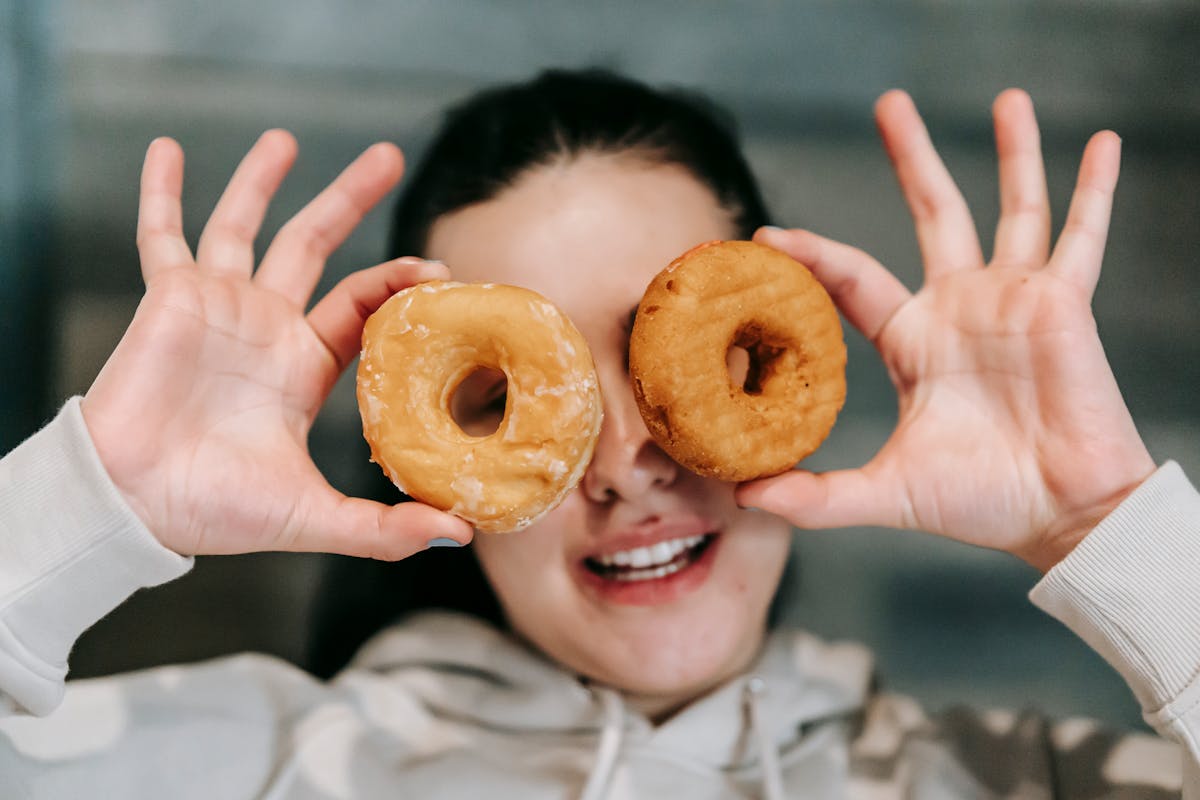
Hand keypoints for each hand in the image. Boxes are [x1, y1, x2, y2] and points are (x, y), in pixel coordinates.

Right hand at [81, 131, 473, 558]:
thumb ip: (383, 528)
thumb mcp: (313, 517)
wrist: (135, 504)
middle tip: (386, 156)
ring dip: (262, 180)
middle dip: (349, 199)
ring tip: (287, 137)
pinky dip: (162, 191)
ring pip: (245, 225)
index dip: (398, 282)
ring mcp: (217, 306)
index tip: (438, 265)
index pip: (361, 305)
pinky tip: (167, 149)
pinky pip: (162, 234)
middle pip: (314, 246)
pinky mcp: (169, 297)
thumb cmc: (215, 510)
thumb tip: (459, 534)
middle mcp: (265, 326)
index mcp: (304, 366)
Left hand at [736, 90, 1154, 571]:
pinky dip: (1094, 190)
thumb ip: (820, 496)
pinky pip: (1082, 236)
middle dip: (912, 160)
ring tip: (1009, 98)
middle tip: (890, 105)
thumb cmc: (980, 501)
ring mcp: (1013, 300)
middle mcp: (960, 308)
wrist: (1058, 516)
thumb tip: (746, 498)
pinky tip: (1101, 142)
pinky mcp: (1063, 304)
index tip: (766, 235)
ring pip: (1012, 208)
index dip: (811, 255)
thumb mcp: (888, 492)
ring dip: (1012, 153)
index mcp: (913, 341)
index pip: (851, 278)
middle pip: (933, 213)